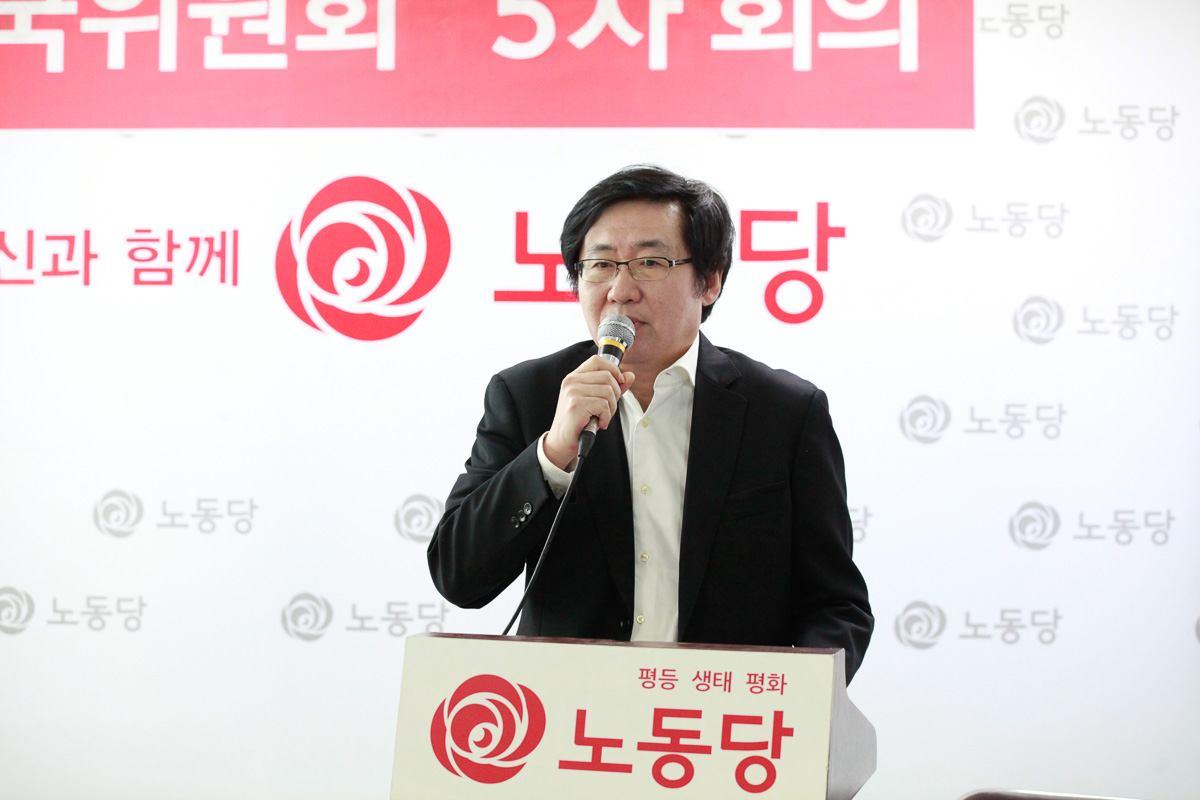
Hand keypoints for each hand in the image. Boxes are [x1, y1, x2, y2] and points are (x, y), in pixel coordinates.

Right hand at [543, 355, 633, 470]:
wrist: (561, 441)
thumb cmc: (578, 422)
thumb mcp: (595, 400)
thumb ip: (612, 387)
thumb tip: (629, 376)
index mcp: (575, 377)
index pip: (598, 361)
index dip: (613, 369)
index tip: (619, 382)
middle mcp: (572, 382)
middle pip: (607, 377)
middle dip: (615, 395)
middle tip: (607, 409)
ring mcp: (572, 392)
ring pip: (608, 391)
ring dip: (611, 409)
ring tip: (602, 417)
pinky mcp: (576, 405)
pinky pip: (604, 405)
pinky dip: (606, 417)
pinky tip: (599, 423)